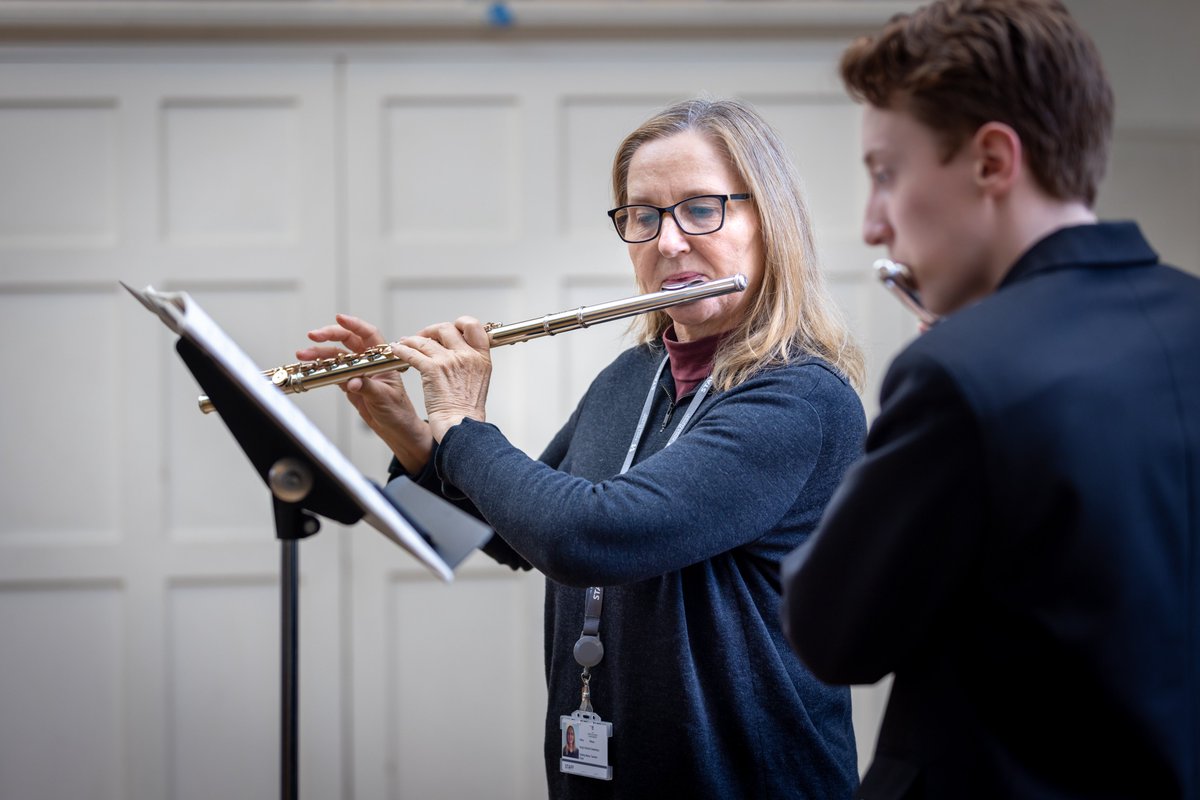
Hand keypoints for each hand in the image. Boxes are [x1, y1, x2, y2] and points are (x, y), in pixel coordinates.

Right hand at [300, 313, 433, 472]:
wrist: (396, 430)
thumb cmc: (399, 412)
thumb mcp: (384, 398)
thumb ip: (368, 387)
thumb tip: (352, 381)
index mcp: (383, 360)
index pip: (369, 335)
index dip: (354, 324)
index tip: (339, 318)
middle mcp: (369, 362)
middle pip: (348, 341)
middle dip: (330, 336)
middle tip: (313, 336)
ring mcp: (358, 372)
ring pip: (336, 356)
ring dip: (319, 354)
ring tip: (303, 355)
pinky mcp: (349, 383)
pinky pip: (332, 372)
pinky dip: (320, 369)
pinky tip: (309, 366)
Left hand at [391, 316, 492, 441]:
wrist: (461, 425)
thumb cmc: (467, 410)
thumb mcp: (479, 381)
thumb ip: (471, 364)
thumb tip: (457, 354)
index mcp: (481, 358)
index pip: (474, 327)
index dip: (460, 323)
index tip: (449, 329)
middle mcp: (466, 355)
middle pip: (446, 329)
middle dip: (430, 331)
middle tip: (422, 337)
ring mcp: (449, 361)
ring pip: (425, 340)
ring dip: (411, 340)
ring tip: (404, 342)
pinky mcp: (432, 369)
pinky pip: (413, 353)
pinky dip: (401, 350)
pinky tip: (396, 350)